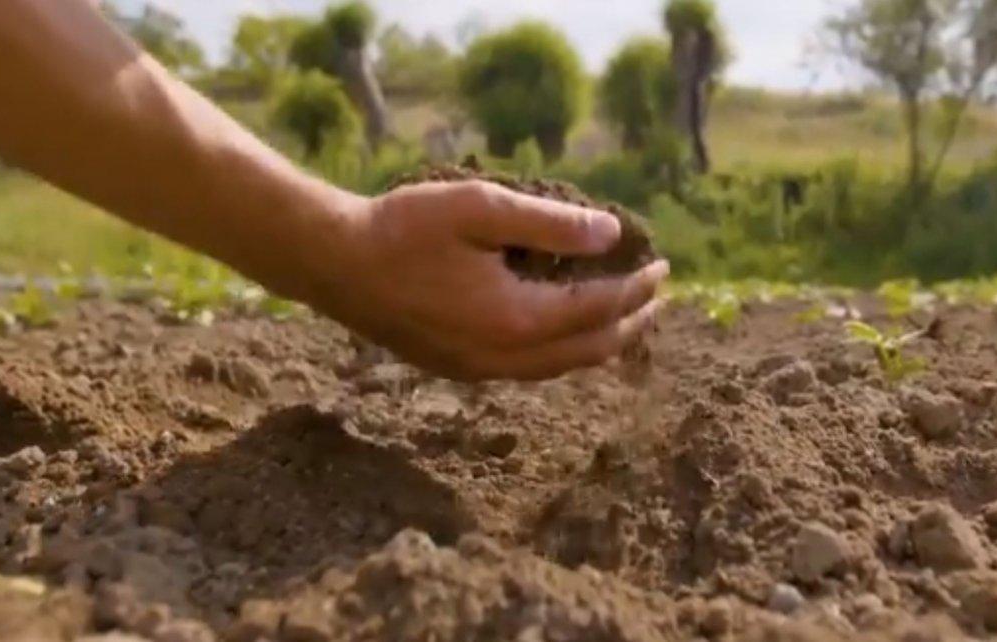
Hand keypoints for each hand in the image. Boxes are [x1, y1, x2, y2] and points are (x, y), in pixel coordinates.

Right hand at [316, 180, 668, 380]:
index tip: (662, 265)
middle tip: (658, 297)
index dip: (637, 287)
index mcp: (515, 319)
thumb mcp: (480, 209)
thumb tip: (610, 234)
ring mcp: (479, 370)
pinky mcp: (459, 369)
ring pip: (561, 367)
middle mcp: (503, 357)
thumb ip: (550, 224)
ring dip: (601, 342)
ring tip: (625, 316)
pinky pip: (531, 370)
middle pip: (589, 349)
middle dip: (631, 323)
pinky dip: (565, 351)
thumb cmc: (403, 227)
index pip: (598, 308)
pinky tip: (567, 331)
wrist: (334, 264)